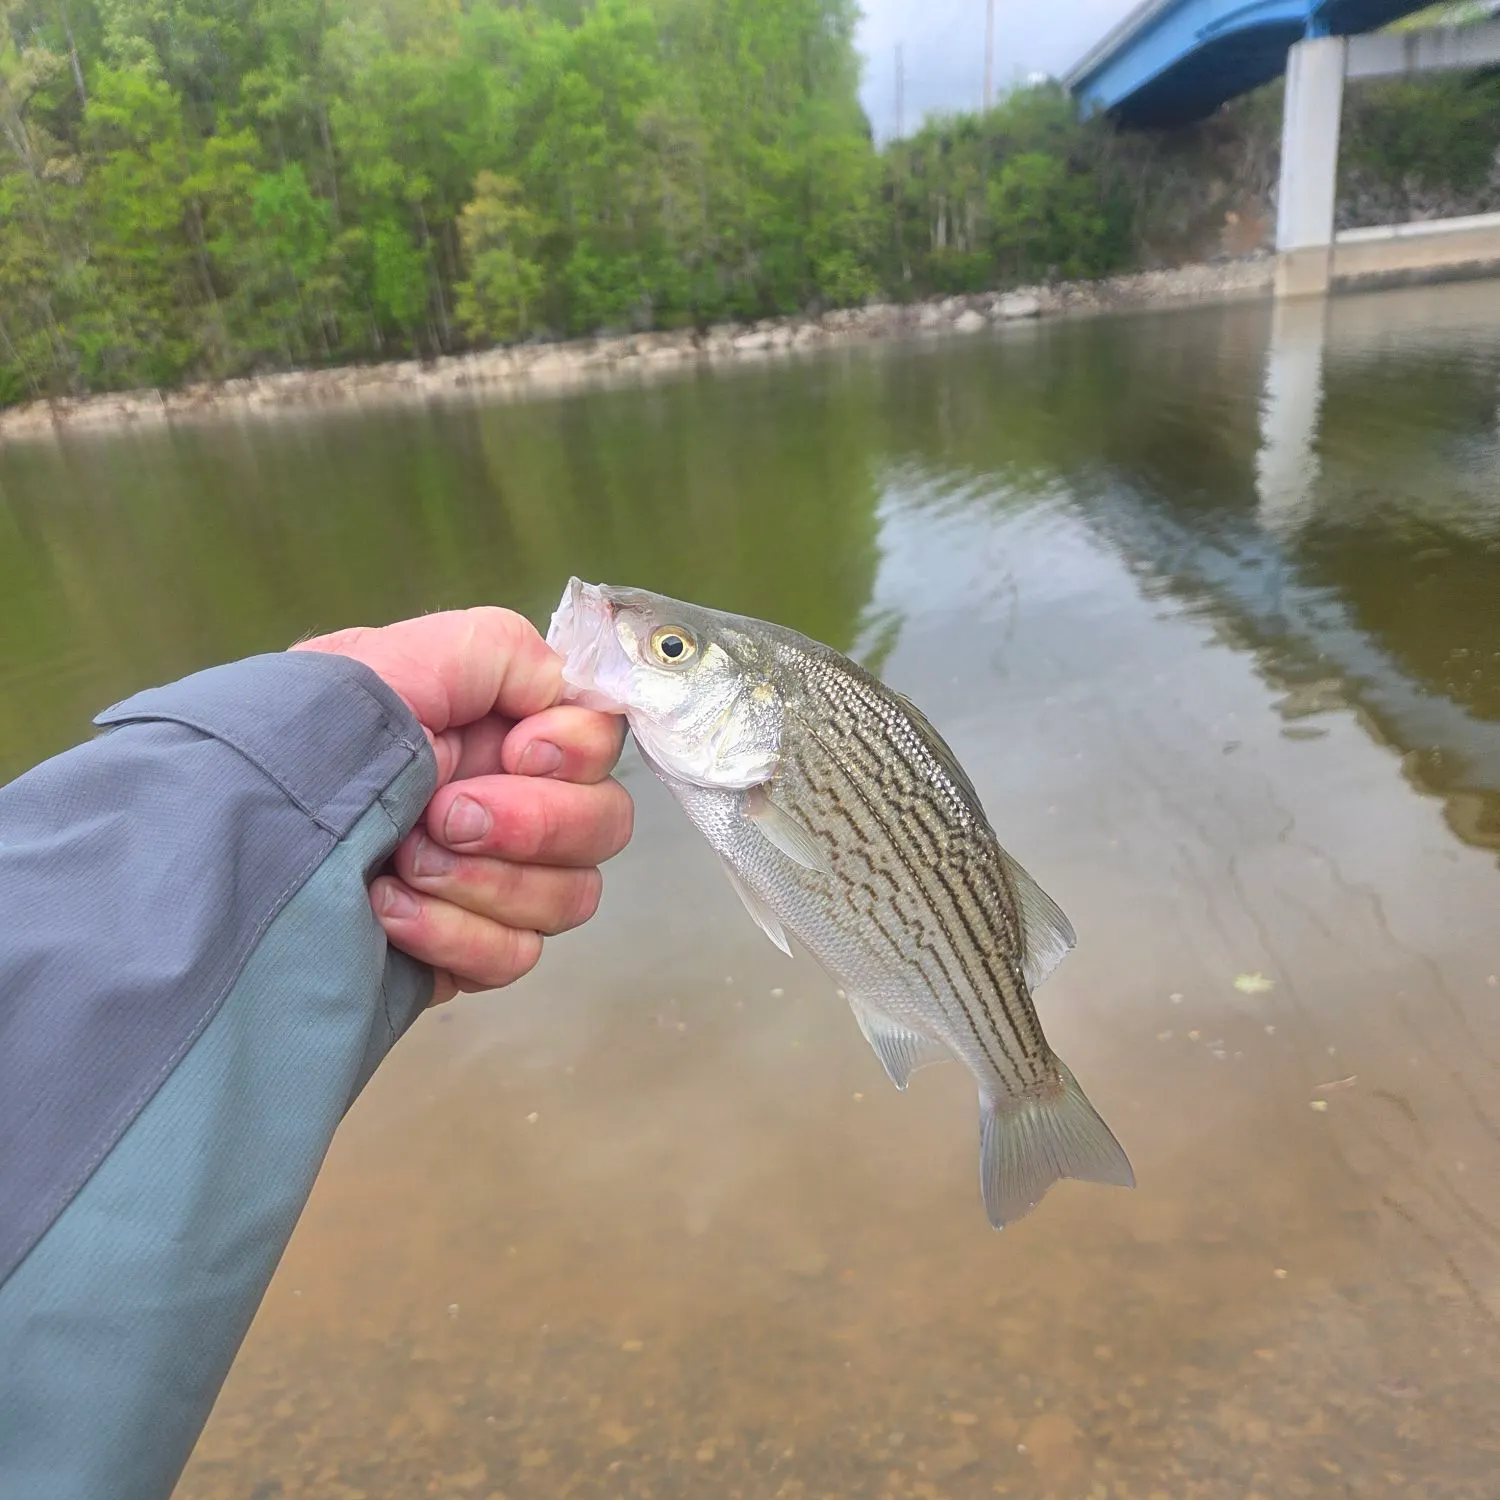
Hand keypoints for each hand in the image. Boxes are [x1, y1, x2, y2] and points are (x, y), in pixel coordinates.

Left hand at [292, 609, 631, 1004]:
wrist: (228, 849)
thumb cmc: (304, 739)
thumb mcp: (401, 658)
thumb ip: (504, 651)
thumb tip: (563, 690)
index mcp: (495, 728)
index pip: (598, 742)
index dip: (574, 750)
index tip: (518, 751)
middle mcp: (503, 800)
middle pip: (602, 825)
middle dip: (531, 823)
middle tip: (442, 816)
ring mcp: (489, 882)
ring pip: (570, 896)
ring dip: (486, 882)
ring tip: (401, 864)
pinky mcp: (464, 950)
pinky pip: (517, 956)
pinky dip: (457, 935)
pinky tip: (387, 914)